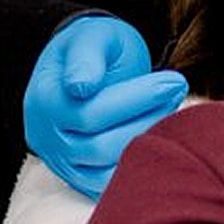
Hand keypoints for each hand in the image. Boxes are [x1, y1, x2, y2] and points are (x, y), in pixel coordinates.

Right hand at [23, 15, 187, 199]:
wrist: (85, 68)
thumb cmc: (94, 47)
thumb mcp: (91, 37)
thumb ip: (87, 57)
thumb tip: (81, 87)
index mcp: (45, 100)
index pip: (91, 113)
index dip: (137, 99)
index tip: (176, 80)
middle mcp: (46, 136)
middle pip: (100, 146)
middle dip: (147, 121)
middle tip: (179, 95)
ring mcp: (60, 160)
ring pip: (106, 171)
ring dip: (146, 146)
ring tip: (171, 114)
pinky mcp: (77, 176)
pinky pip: (107, 186)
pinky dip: (135, 168)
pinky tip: (160, 141)